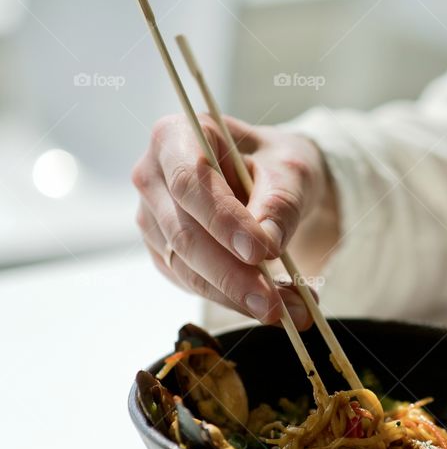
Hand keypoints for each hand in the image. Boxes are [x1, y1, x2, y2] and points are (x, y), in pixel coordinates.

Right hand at [132, 114, 338, 327]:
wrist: (270, 177)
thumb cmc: (275, 163)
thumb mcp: (291, 170)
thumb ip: (280, 202)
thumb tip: (268, 243)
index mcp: (175, 137)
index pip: (190, 183)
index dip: (223, 221)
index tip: (261, 252)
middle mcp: (152, 178)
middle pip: (184, 235)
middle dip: (233, 275)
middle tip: (276, 304)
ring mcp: (153, 219)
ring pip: (187, 269)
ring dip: (239, 297)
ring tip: (292, 311)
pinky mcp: (165, 253)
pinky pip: (194, 285)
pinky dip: (236, 300)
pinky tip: (278, 307)